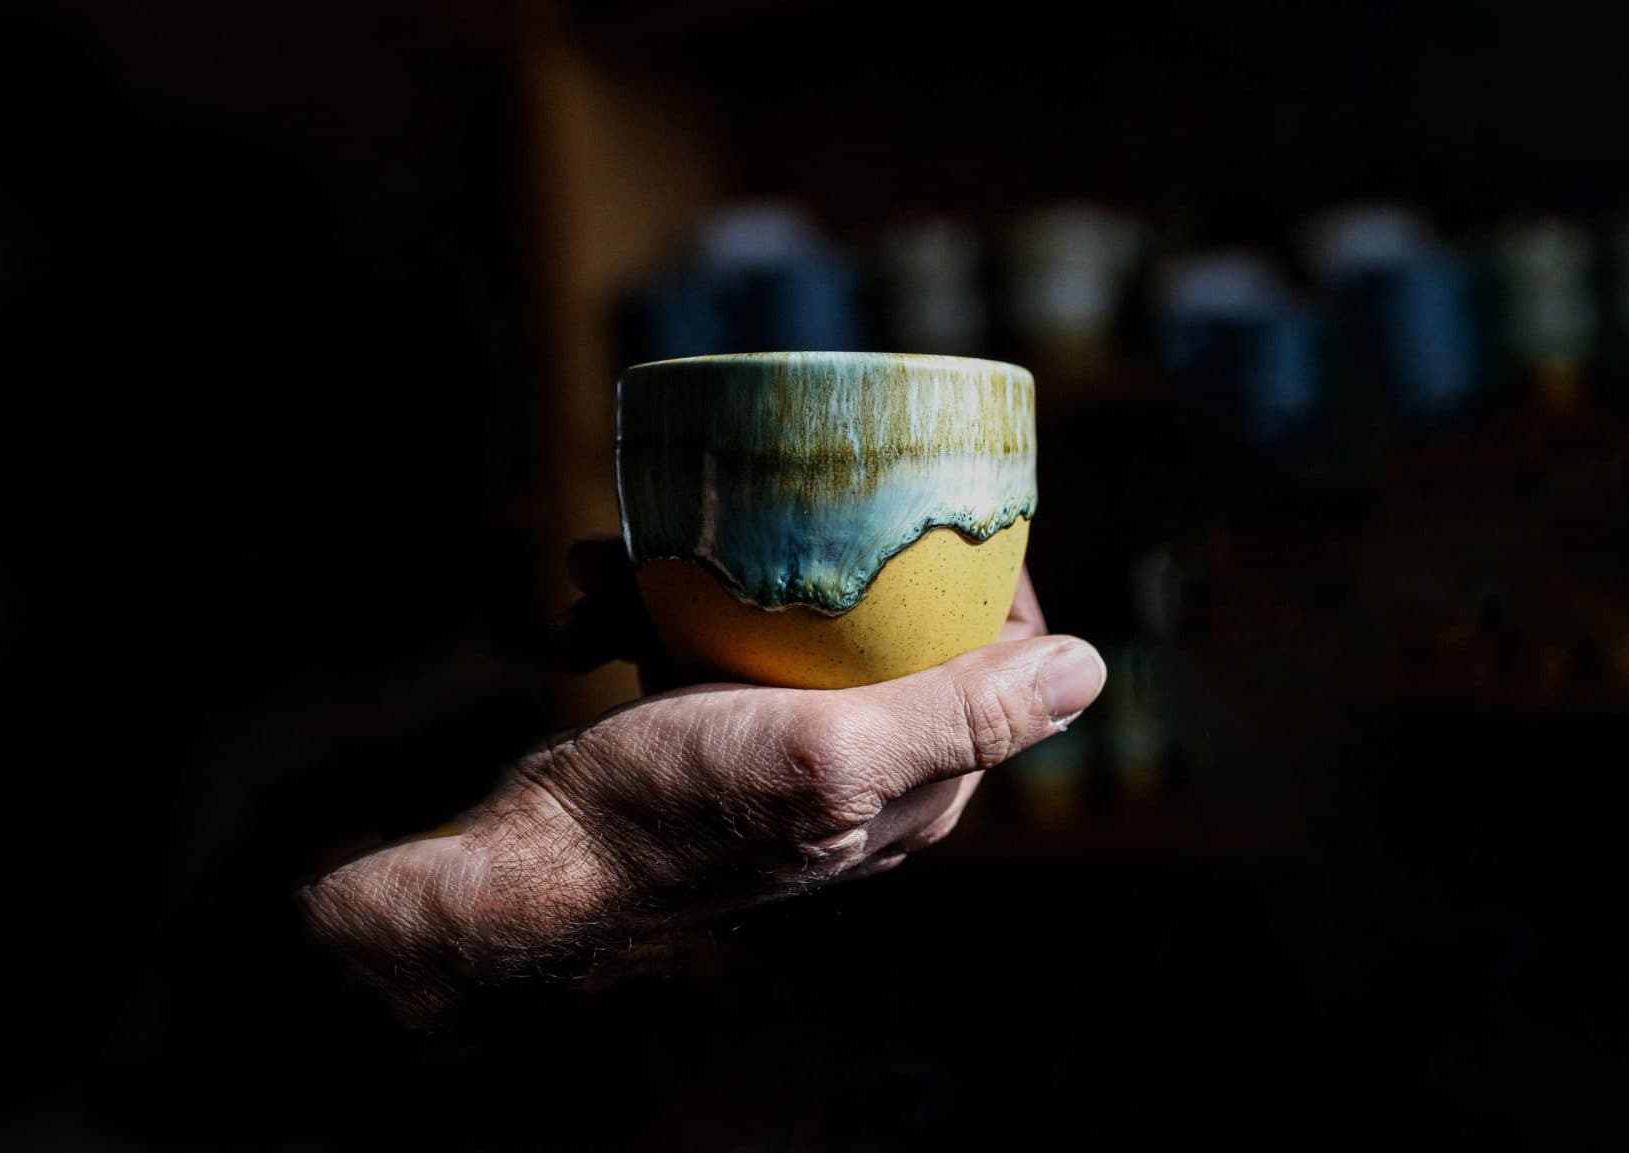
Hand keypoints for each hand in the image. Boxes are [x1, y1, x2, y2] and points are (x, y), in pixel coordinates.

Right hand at [301, 541, 1101, 1027]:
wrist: (537, 864)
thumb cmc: (674, 811)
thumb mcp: (827, 752)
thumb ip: (957, 716)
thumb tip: (1091, 670)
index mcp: (921, 784)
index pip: (997, 655)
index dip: (967, 567)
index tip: (903, 499)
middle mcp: (870, 769)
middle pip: (884, 624)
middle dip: (809, 558)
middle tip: (745, 516)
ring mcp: (791, 751)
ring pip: (782, 624)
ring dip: (697, 581)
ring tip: (615, 567)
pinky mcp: (718, 734)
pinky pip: (708, 648)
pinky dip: (649, 616)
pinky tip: (590, 606)